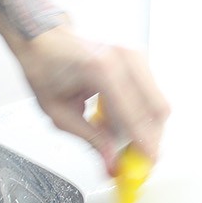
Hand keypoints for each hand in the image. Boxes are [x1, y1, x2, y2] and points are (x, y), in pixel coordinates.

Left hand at [16, 25, 168, 172]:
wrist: (44, 38)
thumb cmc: (46, 65)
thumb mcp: (59, 112)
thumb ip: (91, 139)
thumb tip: (111, 161)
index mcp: (101, 69)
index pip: (134, 115)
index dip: (143, 144)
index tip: (146, 163)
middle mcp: (123, 58)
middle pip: (156, 108)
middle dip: (150, 137)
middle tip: (136, 157)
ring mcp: (133, 55)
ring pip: (157, 102)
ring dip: (144, 125)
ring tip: (115, 132)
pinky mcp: (137, 58)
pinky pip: (150, 93)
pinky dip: (140, 112)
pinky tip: (116, 117)